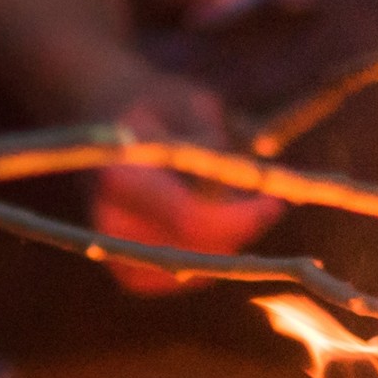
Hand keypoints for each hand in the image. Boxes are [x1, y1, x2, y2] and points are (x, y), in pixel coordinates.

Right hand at [90, 78, 282, 296]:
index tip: (275, 203)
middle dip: (238, 232)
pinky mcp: (122, 266)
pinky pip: (178, 276)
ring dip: (223, 243)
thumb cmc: (151, 102)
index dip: (240, 219)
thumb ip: (213, 139)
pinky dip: (205, 255)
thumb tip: (242, 180)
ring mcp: (113, 248)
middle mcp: (109, 221)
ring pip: (191, 270)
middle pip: (194, 253)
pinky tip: (215, 225)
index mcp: (120, 178)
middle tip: (266, 202)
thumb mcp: (187, 101)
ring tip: (233, 201)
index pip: (189, 220)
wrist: (102, 111)